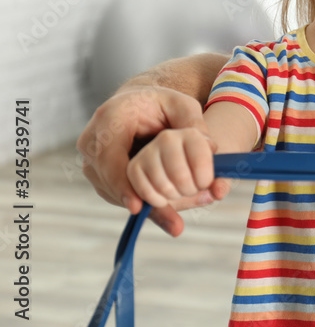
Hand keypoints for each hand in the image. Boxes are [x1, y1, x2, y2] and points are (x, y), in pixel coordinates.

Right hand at [77, 86, 226, 235]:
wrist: (138, 105)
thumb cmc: (160, 104)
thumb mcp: (182, 106)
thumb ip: (195, 124)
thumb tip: (211, 148)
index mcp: (110, 118)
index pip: (109, 156)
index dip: (122, 183)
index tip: (137, 206)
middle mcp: (93, 141)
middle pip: (111, 180)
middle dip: (145, 200)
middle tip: (176, 222)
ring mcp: (91, 160)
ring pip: (114, 193)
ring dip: (147, 205)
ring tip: (179, 217)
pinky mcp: (98, 176)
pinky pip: (118, 195)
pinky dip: (143, 202)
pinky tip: (168, 211)